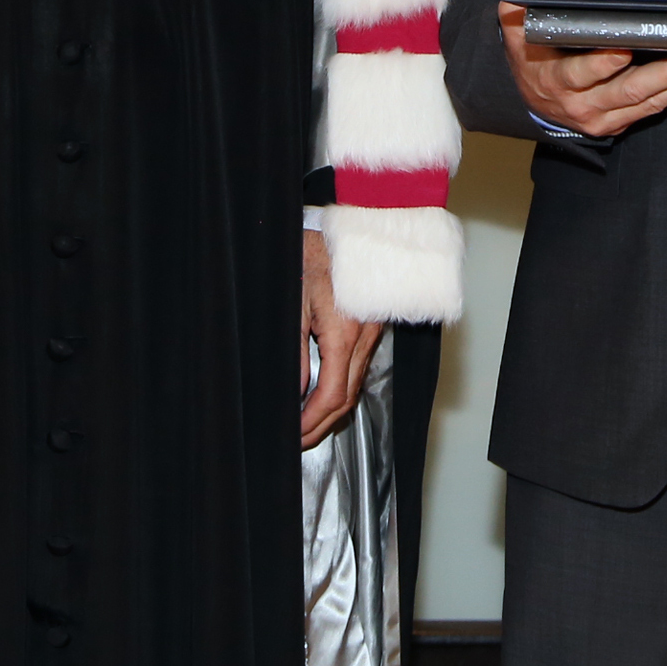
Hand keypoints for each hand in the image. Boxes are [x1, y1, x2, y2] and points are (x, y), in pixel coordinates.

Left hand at [300, 227, 381, 448]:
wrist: (349, 227)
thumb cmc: (316, 255)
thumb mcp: (294, 305)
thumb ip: (295, 353)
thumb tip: (295, 392)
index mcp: (345, 333)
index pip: (332, 395)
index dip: (311, 422)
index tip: (292, 435)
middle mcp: (365, 336)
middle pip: (348, 397)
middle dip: (321, 424)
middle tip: (296, 439)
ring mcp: (374, 331)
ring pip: (356, 384)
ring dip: (332, 408)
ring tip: (306, 422)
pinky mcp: (373, 325)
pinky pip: (360, 366)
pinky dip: (342, 387)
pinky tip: (324, 392)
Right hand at [500, 0, 666, 138]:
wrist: (529, 86)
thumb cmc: (532, 46)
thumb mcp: (520, 17)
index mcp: (554, 78)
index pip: (579, 74)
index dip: (602, 65)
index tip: (624, 49)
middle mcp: (578, 103)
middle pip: (627, 91)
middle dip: (666, 72)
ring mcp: (601, 117)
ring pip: (648, 102)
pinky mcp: (618, 123)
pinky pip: (653, 108)